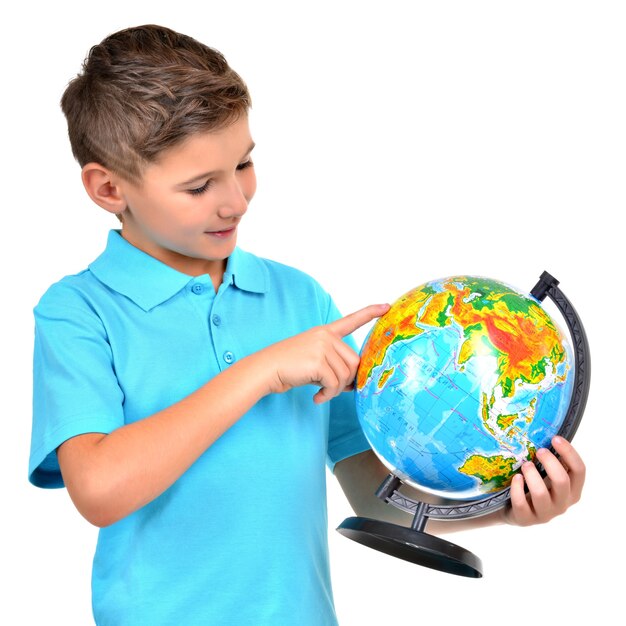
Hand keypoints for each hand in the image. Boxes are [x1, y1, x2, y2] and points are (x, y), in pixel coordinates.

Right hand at [264, 303, 389, 403]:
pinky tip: (316, 397)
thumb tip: (354, 383)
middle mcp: (325, 336)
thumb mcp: (314, 360)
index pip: (351, 320)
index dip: (370, 313)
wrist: (265, 369)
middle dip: (348, 379)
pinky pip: (334, 384)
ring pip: (346, 374)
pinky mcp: (318, 361)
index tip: (386, 307)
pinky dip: (328, 395)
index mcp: (324, 332)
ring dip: (335, 389)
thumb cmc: (288, 368)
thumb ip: (333, 364)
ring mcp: (322, 346)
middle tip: (334, 389)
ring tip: (321, 393)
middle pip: (354, 361)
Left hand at [505, 436, 584, 525]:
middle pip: (562, 481)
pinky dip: (517, 488)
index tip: (555, 438)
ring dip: (532, 475)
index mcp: (572, 490)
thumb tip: (549, 434)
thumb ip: (554, 462)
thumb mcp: (548, 475)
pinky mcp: (526, 519)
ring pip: (541, 494)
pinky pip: (521, 503)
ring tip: (525, 465)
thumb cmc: (535, 486)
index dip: (569, 453)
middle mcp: (562, 504)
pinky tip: (516, 478)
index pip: (579, 471)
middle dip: (550, 463)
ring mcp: (545, 514)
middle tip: (539, 451)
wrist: (515, 511)